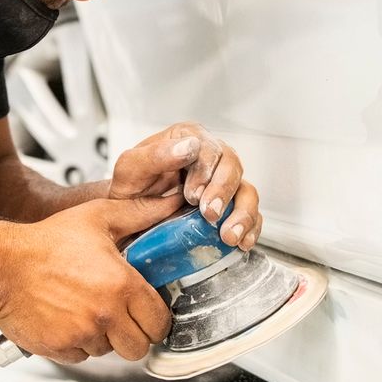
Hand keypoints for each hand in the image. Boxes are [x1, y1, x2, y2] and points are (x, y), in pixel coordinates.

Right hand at [0, 196, 179, 362]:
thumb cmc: (45, 242)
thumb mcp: (97, 217)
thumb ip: (139, 213)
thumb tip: (170, 203)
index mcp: (121, 285)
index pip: (159, 322)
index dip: (156, 319)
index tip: (148, 313)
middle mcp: (105, 314)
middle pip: (139, 347)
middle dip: (133, 334)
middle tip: (120, 317)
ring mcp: (82, 334)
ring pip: (109, 352)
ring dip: (104, 338)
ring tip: (87, 311)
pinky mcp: (60, 348)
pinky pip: (81, 357)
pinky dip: (77, 344)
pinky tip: (67, 320)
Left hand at [107, 122, 264, 251]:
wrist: (129, 217)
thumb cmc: (130, 189)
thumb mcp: (131, 170)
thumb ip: (156, 155)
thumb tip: (189, 146)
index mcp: (188, 139)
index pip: (208, 147)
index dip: (205, 171)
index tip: (192, 195)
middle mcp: (211, 158)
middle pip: (232, 167)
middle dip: (223, 192)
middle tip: (209, 214)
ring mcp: (223, 184)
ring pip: (246, 191)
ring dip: (242, 214)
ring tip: (228, 235)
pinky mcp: (230, 209)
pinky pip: (252, 216)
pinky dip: (250, 230)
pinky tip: (241, 243)